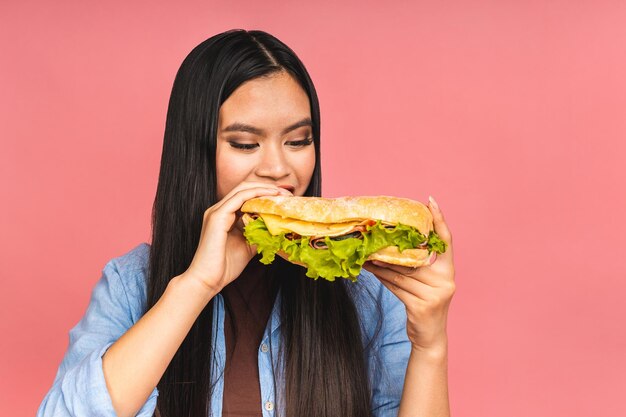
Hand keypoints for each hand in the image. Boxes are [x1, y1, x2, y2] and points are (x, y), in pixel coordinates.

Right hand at [182, 181, 291, 296]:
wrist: (208, 280)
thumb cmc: (225, 266)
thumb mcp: (248, 246)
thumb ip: (257, 233)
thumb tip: (275, 226)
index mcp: (224, 215)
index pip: (246, 195)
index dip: (265, 193)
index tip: (284, 198)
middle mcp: (219, 210)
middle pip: (245, 188)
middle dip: (267, 187)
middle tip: (287, 193)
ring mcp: (216, 211)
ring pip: (243, 189)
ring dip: (264, 189)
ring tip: (282, 193)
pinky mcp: (217, 216)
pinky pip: (239, 198)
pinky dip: (256, 194)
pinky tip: (270, 197)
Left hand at [364, 196, 454, 353]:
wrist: (430, 337)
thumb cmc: (424, 304)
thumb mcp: (424, 284)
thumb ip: (414, 267)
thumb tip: (388, 246)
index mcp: (448, 270)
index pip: (446, 240)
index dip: (439, 219)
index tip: (430, 201)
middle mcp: (445, 280)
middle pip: (416, 257)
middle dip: (396, 244)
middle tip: (378, 228)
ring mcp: (435, 294)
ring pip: (402, 272)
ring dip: (381, 262)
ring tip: (366, 252)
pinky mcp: (421, 306)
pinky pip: (396, 286)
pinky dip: (381, 277)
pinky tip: (370, 269)